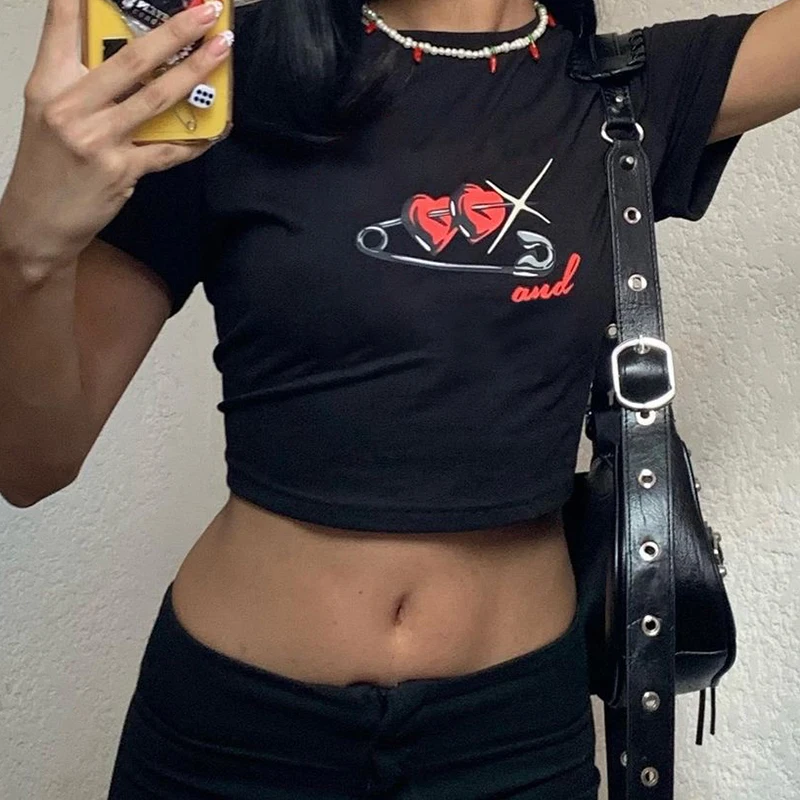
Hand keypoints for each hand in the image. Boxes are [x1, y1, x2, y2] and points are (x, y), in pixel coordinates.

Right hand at [0, 0, 231, 264]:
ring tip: (221, 50)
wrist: (38, 221)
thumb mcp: (48, 112)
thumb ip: (81, 81)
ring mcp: (99, 140)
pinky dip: (194, 140)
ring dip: (196, 72)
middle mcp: (72, 107)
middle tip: (206, 11)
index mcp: (50, 84)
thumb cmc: (47, 164)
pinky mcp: (122, 170)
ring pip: (158, 98)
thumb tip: (129, 58)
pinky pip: (168, 150)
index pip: (64, 24)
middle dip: (175, 31)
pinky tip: (216, 128)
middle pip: (133, 59)